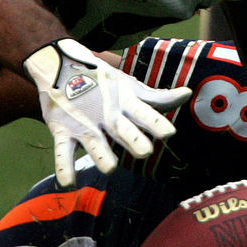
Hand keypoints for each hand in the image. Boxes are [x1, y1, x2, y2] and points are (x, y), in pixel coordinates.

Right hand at [23, 38, 190, 186]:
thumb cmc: (101, 80)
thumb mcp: (129, 86)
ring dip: (101, 154)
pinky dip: (64, 166)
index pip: (143, 112)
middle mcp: (105, 113)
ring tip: (110, 168)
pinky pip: (62, 151)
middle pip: (120, 128)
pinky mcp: (62, 130)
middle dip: (132, 139)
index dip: (155, 122)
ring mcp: (83, 123)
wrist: (58, 64)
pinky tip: (68, 183)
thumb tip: (188, 94)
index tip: (168, 133)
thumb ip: (157, 97)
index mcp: (124, 101)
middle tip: (144, 152)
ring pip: (93, 142)